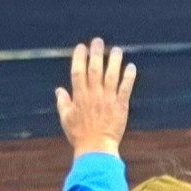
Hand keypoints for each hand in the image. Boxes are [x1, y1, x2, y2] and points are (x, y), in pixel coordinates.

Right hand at [55, 38, 135, 157]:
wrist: (96, 149)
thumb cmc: (79, 135)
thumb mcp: (66, 119)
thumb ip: (63, 103)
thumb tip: (58, 90)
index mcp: (79, 97)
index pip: (77, 72)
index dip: (79, 58)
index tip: (81, 47)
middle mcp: (93, 95)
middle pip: (94, 69)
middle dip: (96, 53)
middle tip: (98, 41)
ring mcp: (107, 99)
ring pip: (111, 75)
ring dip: (114, 61)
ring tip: (116, 50)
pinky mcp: (120, 105)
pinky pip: (125, 88)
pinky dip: (129, 77)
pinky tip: (131, 66)